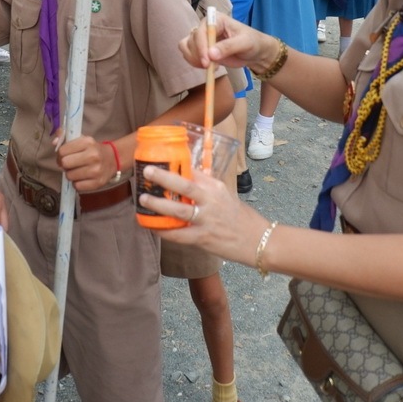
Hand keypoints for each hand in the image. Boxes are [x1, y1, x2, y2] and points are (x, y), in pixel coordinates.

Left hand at [55, 134, 117, 191]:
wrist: (113, 159)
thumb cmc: (93, 149)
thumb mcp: (81, 139)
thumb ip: (65, 138)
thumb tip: (54, 142)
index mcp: (87, 142)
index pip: (62, 151)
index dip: (60, 155)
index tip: (64, 156)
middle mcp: (93, 155)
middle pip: (65, 163)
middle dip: (64, 165)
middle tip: (69, 164)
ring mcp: (96, 170)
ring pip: (69, 176)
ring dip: (70, 174)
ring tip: (77, 170)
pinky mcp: (97, 183)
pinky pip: (77, 186)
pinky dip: (77, 183)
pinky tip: (82, 178)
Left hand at [139, 165, 267, 266]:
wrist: (259, 241)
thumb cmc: (241, 218)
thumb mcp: (226, 196)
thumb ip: (207, 188)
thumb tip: (186, 178)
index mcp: (216, 187)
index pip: (193, 172)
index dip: (175, 166)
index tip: (158, 160)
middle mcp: (211, 201)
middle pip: (185, 186)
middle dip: (164, 178)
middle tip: (146, 172)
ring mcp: (207, 220)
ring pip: (179, 210)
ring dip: (159, 205)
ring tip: (143, 200)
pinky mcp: (204, 238)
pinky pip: (179, 235)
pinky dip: (164, 231)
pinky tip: (152, 227)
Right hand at [179, 10, 274, 71]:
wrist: (254, 52)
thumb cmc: (252, 43)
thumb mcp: (244, 43)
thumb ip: (228, 47)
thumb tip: (211, 55)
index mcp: (216, 19)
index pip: (201, 31)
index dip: (201, 46)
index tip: (206, 62)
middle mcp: (206, 26)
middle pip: (192, 39)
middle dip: (198, 55)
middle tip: (209, 67)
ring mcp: (202, 38)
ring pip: (186, 46)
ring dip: (194, 59)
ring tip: (209, 66)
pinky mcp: (201, 49)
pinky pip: (188, 54)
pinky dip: (194, 62)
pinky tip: (208, 67)